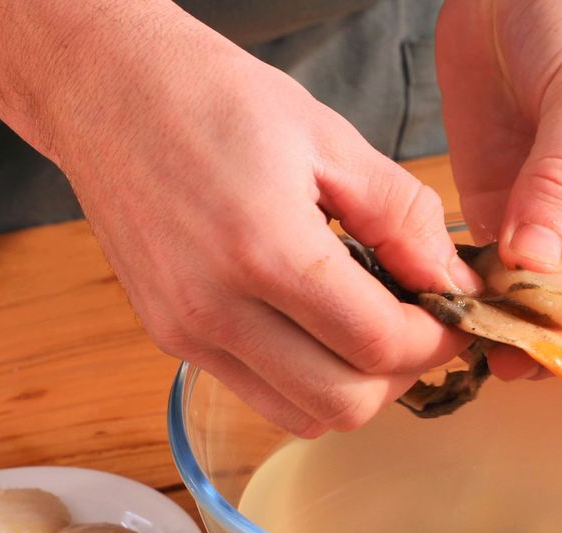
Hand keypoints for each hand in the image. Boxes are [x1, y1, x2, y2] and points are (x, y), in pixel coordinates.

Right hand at [54, 24, 479, 435]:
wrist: (105, 87)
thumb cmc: (214, 97)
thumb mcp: (329, 137)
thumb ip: (402, 216)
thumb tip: (453, 280)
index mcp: (266, 250)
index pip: (379, 344)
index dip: (437, 339)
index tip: (456, 316)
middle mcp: (217, 309)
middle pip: (345, 404)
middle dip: (403, 374)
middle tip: (422, 327)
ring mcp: (185, 333)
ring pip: (301, 416)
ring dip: (355, 387)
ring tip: (371, 329)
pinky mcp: (168, 337)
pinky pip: (258, 394)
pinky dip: (306, 380)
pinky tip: (319, 327)